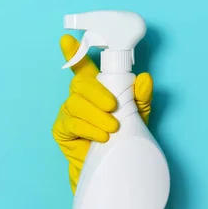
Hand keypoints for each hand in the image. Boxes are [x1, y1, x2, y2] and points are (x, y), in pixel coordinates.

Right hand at [52, 34, 153, 193]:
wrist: (111, 169)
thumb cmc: (123, 139)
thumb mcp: (138, 117)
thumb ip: (141, 98)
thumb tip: (145, 79)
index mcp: (95, 89)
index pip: (82, 66)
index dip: (73, 52)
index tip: (66, 39)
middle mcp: (79, 98)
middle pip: (79, 84)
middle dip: (96, 92)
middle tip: (113, 106)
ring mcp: (68, 113)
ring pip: (76, 103)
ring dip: (95, 114)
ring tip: (112, 127)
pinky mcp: (62, 131)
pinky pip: (71, 123)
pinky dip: (88, 128)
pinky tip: (101, 136)